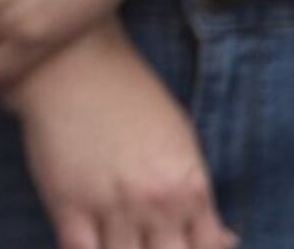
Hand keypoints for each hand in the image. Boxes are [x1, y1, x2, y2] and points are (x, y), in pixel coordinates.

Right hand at [10, 31, 232, 248]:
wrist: (74, 63)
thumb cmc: (131, 96)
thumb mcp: (183, 142)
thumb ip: (201, 197)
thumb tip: (226, 240)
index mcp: (190, 189)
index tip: (176, 247)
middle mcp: (156, 204)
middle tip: (147, 243)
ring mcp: (111, 205)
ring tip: (119, 242)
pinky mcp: (67, 201)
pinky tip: (89, 243)